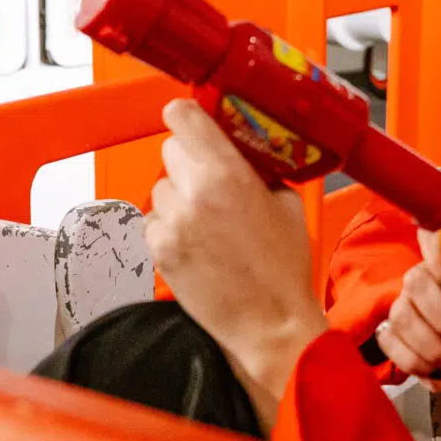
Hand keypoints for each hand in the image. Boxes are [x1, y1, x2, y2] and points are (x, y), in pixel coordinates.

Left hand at [146, 99, 328, 425]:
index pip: (182, 117)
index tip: (192, 122)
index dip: (186, 116)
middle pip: (170, 150)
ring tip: (207, 220)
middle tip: (209, 180)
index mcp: (227, 173)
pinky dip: (169, 227)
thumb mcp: (286, 204)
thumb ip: (259, 170)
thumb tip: (242, 151)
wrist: (269, 323)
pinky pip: (154, 222)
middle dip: (189, 161)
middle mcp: (194, 193)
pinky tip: (196, 243)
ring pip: (160, 187)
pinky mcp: (160, 250)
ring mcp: (172, 223)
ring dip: (178, 196)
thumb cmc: (282, 270)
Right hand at [374, 226, 440, 385]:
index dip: (436, 242)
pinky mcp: (392, 333)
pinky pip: (389, 342)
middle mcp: (424, 277)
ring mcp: (404, 304)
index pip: (434, 232)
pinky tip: (436, 371)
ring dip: (430, 345)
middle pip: (415, 280)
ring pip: (401, 315)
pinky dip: (414, 362)